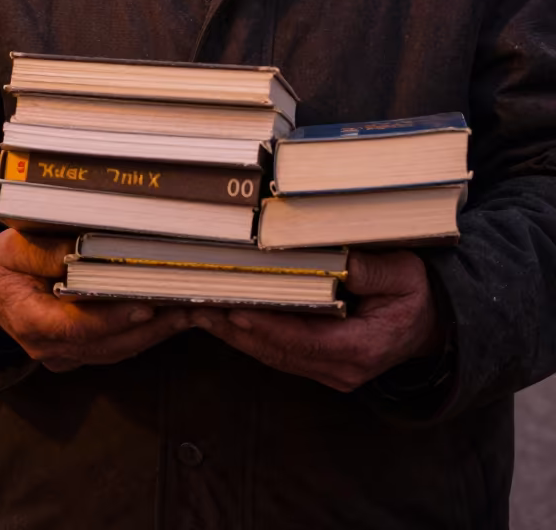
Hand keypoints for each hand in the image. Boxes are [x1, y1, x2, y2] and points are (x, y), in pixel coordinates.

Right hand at [0, 229, 188, 371]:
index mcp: (30, 320)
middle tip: (188, 306)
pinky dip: (145, 335)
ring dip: (156, 334)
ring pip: (117, 351)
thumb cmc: (5, 263)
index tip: (146, 305)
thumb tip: (79, 248)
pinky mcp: (80, 353)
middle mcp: (50, 347)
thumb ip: (45, 251)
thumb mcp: (14, 248)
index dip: (113, 318)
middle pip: (107, 344)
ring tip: (191, 310)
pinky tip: (171, 317)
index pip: (77, 326)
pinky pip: (116, 349)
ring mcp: (66, 355)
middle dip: (150, 328)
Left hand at [190, 250, 444, 391]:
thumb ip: (373, 270)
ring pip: (273, 356)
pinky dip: (250, 336)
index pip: (303, 340)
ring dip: (235, 335)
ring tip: (201, 310)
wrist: (432, 326)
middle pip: (278, 352)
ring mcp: (330, 372)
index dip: (266, 326)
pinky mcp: (320, 365)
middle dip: (236, 330)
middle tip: (199, 306)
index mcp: (360, 349)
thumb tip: (342, 260)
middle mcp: (341, 369)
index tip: (235, 309)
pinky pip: (279, 354)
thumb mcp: (405, 274)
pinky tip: (226, 318)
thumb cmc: (416, 294)